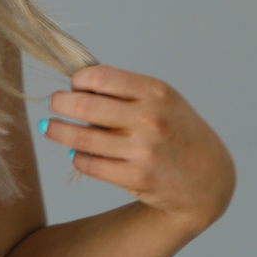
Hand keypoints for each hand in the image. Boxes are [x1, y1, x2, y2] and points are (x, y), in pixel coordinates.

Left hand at [41, 64, 234, 236]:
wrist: (207, 179)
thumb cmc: (177, 133)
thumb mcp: (164, 102)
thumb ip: (127, 93)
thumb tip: (77, 87)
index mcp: (157, 93)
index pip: (102, 77)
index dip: (79, 80)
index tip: (73, 85)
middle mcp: (151, 119)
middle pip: (86, 106)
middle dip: (60, 103)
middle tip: (52, 103)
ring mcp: (143, 150)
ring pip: (82, 138)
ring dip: (59, 131)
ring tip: (50, 128)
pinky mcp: (136, 178)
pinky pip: (90, 164)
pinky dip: (78, 157)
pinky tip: (77, 152)